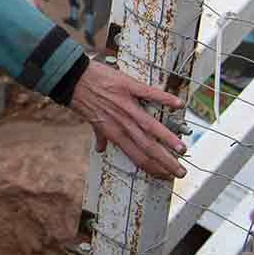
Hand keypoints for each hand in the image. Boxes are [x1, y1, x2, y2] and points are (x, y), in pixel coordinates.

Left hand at [68, 60, 187, 179]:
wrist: (72, 78)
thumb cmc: (82, 99)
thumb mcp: (91, 121)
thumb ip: (100, 136)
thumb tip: (100, 149)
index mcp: (114, 132)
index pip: (136, 156)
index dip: (152, 168)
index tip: (165, 176)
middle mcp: (121, 122)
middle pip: (146, 147)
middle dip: (165, 161)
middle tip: (180, 172)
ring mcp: (126, 105)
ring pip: (150, 126)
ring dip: (167, 138)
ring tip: (181, 148)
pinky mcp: (128, 86)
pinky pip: (149, 94)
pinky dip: (164, 98)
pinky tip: (179, 105)